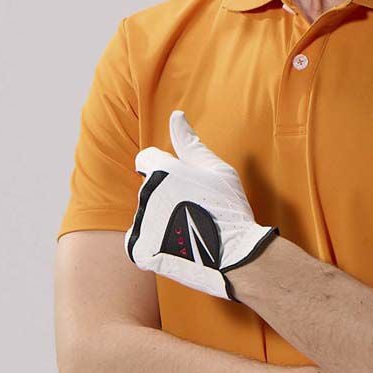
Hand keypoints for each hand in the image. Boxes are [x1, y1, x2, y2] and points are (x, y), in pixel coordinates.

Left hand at [125, 110, 279, 302]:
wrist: (234, 256)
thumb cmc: (229, 209)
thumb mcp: (217, 170)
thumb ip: (190, 143)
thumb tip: (176, 115)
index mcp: (162, 171)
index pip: (147, 159)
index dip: (165, 169)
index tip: (182, 184)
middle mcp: (146, 194)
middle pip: (149, 189)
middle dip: (166, 197)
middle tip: (194, 211)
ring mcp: (140, 223)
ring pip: (146, 215)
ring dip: (161, 221)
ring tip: (190, 232)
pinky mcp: (138, 249)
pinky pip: (141, 241)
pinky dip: (156, 245)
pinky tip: (179, 246)